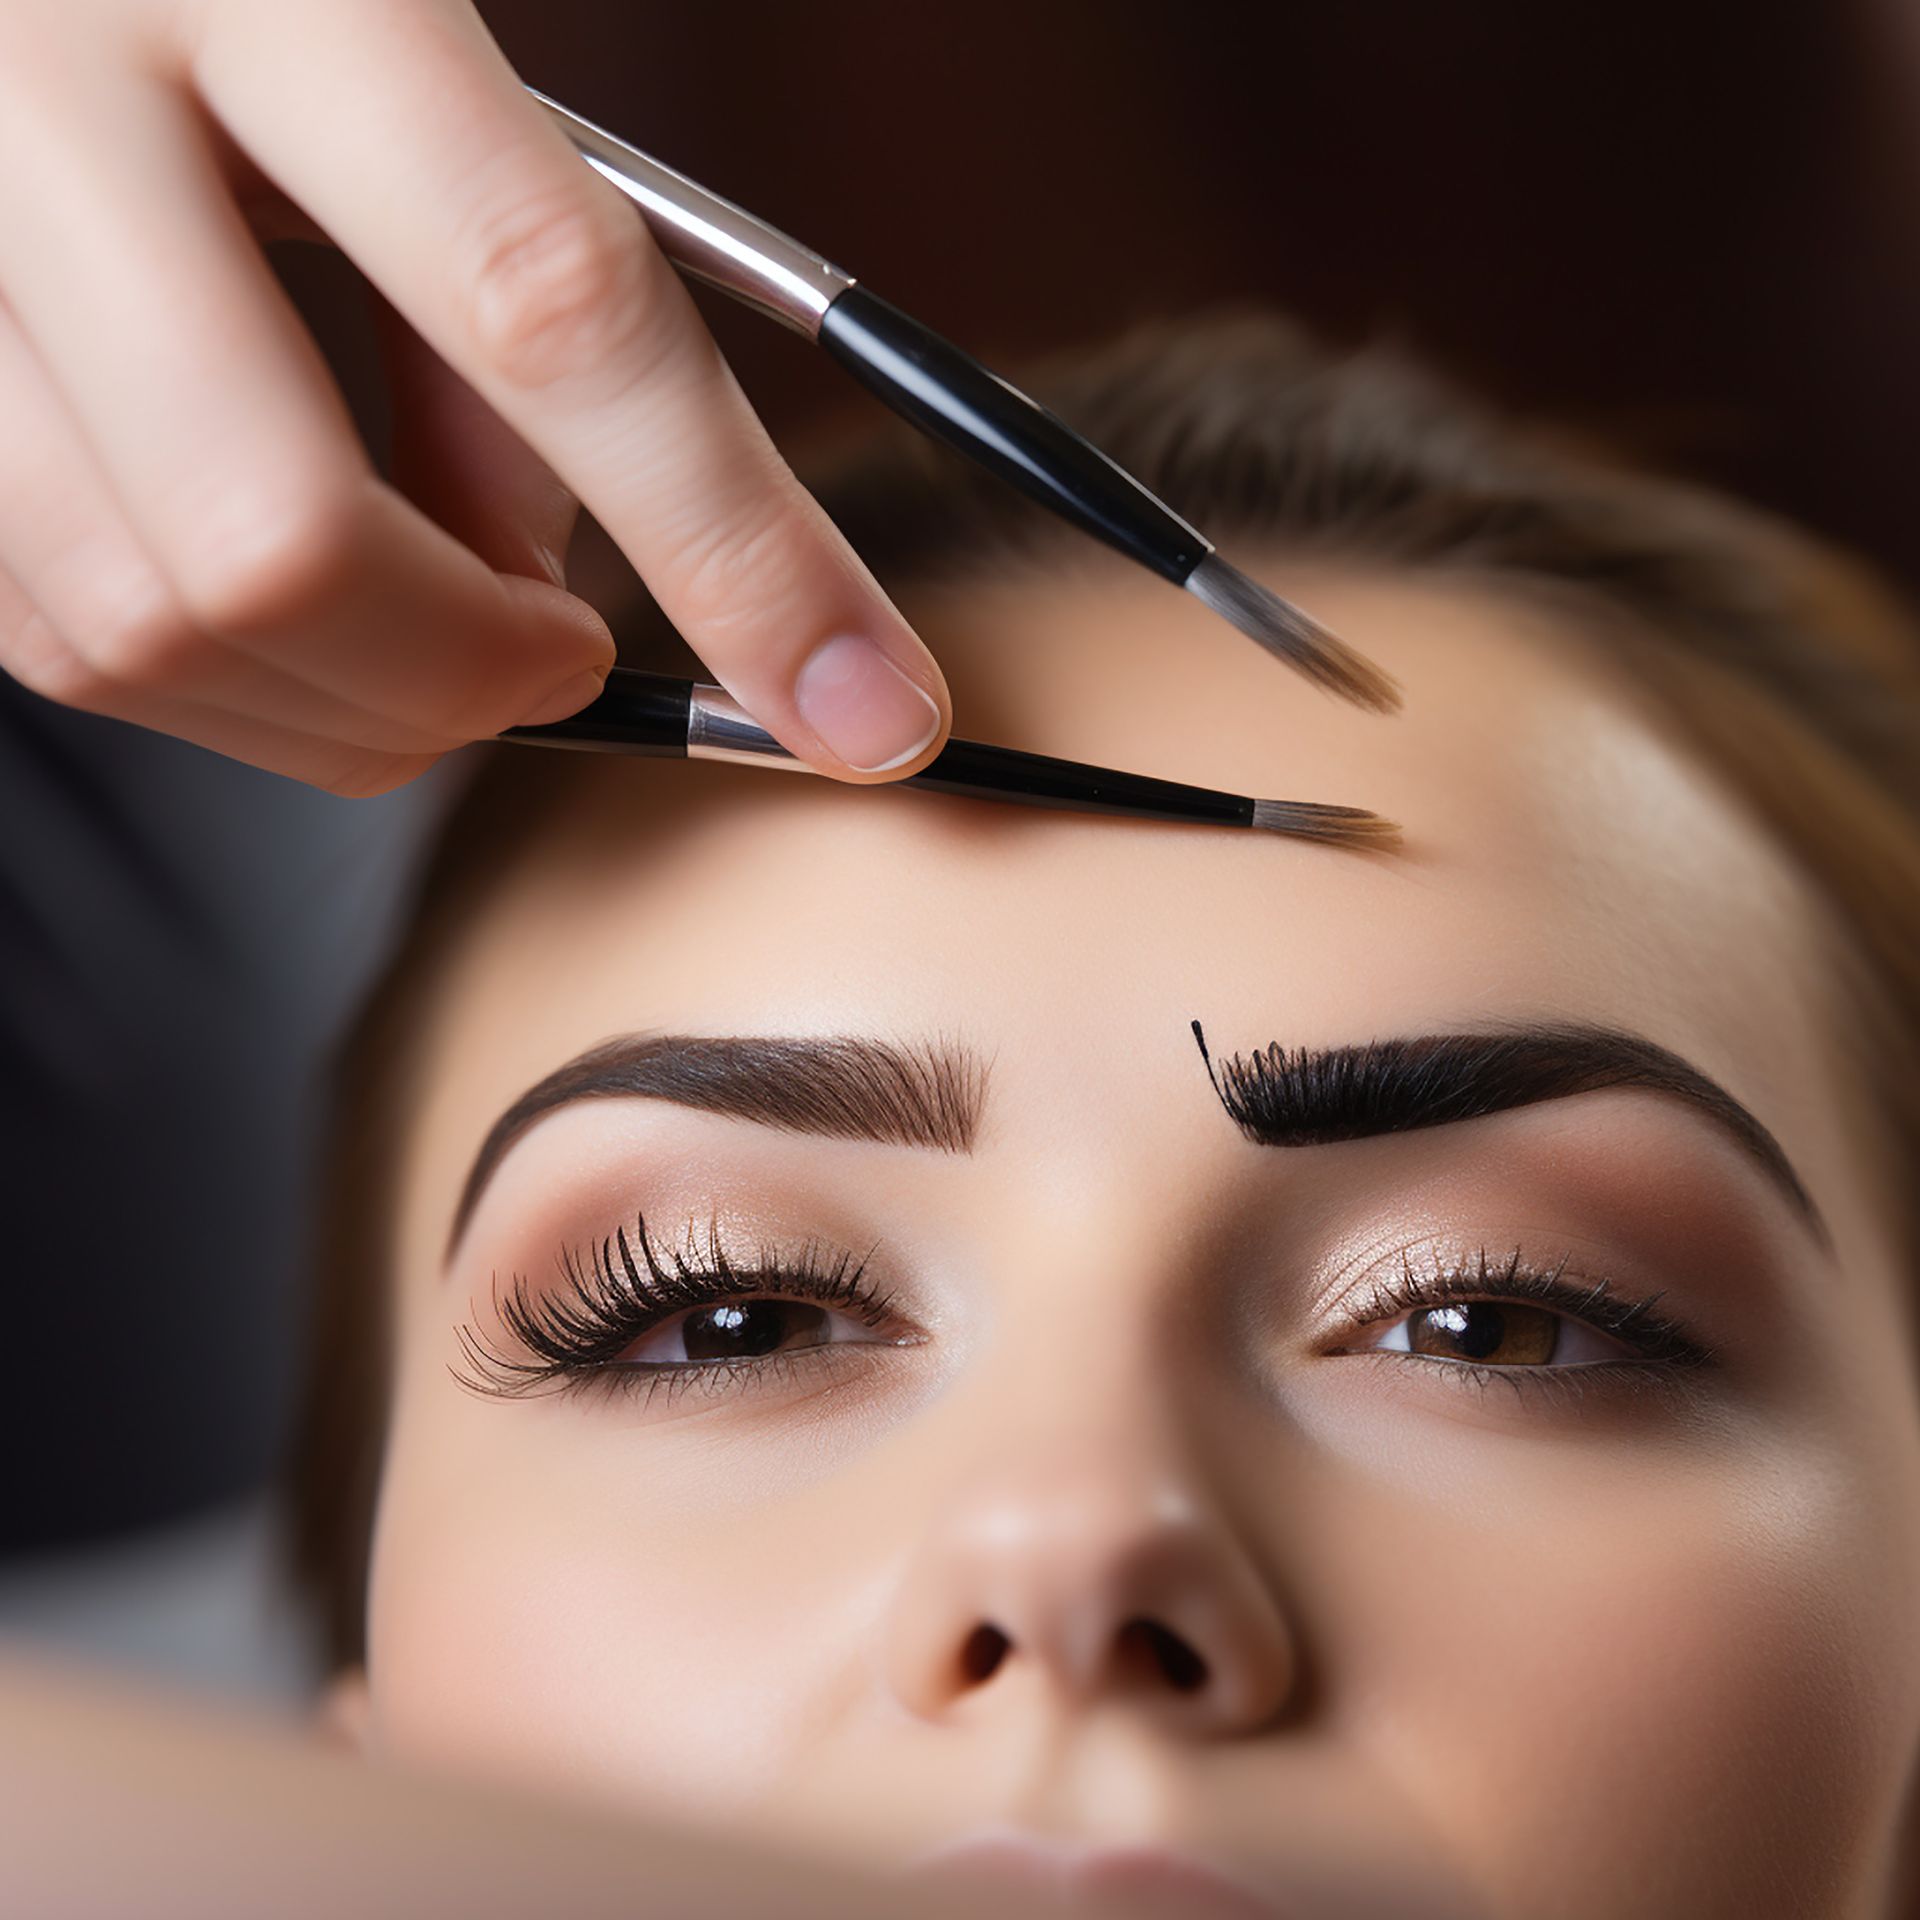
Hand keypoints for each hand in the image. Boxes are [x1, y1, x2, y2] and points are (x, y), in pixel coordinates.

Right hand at [0, 0, 951, 793]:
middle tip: (562, 646)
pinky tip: (296, 601)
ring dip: (352, 698)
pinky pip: (55, 631)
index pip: (544, 306)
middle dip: (472, 670)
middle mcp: (38, 99)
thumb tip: (540, 600)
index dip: (732, 546)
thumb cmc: (244, 0)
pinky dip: (227, 675)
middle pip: (285, 536)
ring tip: (435, 618)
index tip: (870, 705)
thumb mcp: (416, 73)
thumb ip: (512, 323)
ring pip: (147, 623)